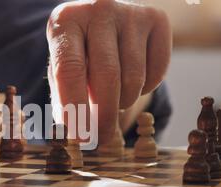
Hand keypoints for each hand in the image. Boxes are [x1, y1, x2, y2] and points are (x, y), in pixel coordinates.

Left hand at [46, 0, 171, 141]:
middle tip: (102, 138)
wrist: (104, 26)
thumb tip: (78, 136)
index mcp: (65, 21)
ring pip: (134, 78)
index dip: (76, 108)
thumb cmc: (79, 57)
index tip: (81, 138)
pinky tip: (131, 80)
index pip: (70, 70)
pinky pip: (157, 73)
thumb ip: (67, 103)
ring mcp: (130, 12)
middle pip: (107, 75)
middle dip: (105, 116)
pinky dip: (145, 89)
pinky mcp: (157, 19)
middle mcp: (98, 8)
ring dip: (123, 101)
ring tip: (112, 97)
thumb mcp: (63, 75)